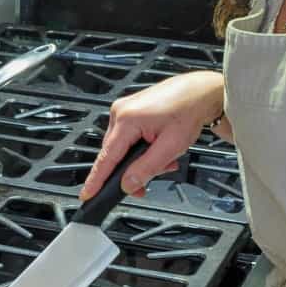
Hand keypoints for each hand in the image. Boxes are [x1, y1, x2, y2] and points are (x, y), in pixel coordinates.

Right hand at [80, 71, 226, 199]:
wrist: (198, 92)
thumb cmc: (188, 111)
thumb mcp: (170, 147)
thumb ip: (146, 168)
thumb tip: (128, 184)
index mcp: (127, 119)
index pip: (107, 158)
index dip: (96, 180)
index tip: (87, 194)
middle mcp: (120, 112)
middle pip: (115, 154)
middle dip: (133, 170)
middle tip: (152, 179)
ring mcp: (124, 109)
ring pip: (123, 147)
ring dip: (140, 159)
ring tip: (165, 160)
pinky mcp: (129, 110)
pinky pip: (128, 137)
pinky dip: (141, 148)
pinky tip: (157, 149)